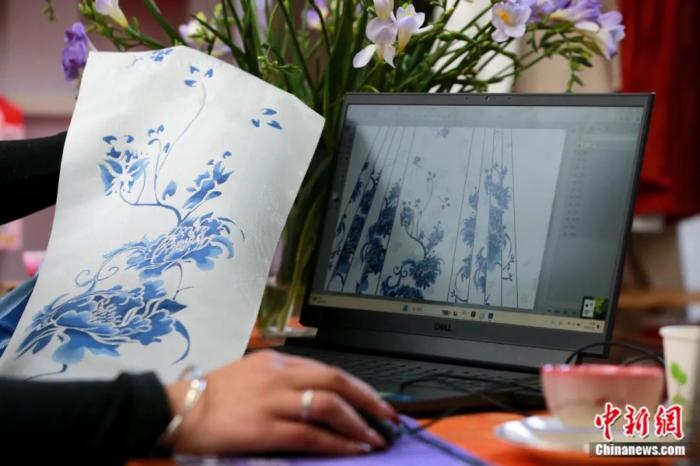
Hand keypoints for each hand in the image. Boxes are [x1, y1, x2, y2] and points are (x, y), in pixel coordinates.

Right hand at [164, 350, 396, 455]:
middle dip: (368, 399)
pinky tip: (353, 449)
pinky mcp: (265, 427)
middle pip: (336, 380)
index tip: (373, 400)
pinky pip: (311, 434)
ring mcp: (273, 400)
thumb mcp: (249, 374)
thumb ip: (280, 379)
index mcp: (275, 360)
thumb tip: (313, 396)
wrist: (174, 409)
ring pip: (329, 406)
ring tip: (375, 437)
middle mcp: (279, 374)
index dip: (356, 385)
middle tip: (389, 415)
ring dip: (358, 423)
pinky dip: (337, 442)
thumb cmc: (209, 396)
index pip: (326, 369)